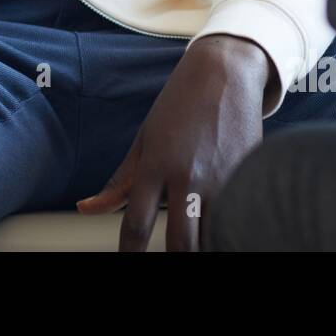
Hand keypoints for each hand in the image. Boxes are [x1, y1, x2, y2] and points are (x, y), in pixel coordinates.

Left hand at [75, 34, 269, 251]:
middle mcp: (188, 176)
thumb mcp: (144, 138)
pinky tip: (223, 232)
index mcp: (156, 165)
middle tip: (167, 259)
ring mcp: (222, 178)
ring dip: (203, 247)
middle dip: (173, 260)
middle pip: (180, 242)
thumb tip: (86, 208)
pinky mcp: (248, 174)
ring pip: (213, 236)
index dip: (130, 253)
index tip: (128, 263)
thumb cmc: (179, 104)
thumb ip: (118, 180)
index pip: (137, 224)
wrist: (225, 72)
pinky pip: (239, 216)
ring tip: (195, 246)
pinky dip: (229, 229)